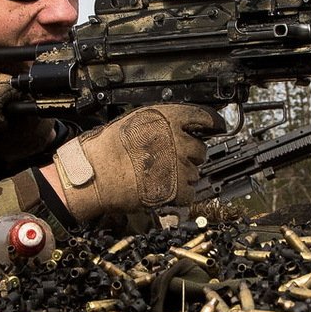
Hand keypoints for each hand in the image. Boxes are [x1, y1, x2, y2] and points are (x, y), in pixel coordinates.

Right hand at [48, 104, 223, 220]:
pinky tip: (163, 190)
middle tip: (169, 161)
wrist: (94, 176)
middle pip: (200, 149)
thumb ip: (160, 123)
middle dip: (188, 155)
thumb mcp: (133, 121)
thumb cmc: (106, 150)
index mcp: (166, 117)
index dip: (211, 124)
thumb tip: (178, 127)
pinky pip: (191, 192)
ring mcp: (179, 164)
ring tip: (159, 176)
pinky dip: (180, 194)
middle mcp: (177, 138)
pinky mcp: (177, 188)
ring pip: (196, 172)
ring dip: (183, 176)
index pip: (203, 117)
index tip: (215, 127)